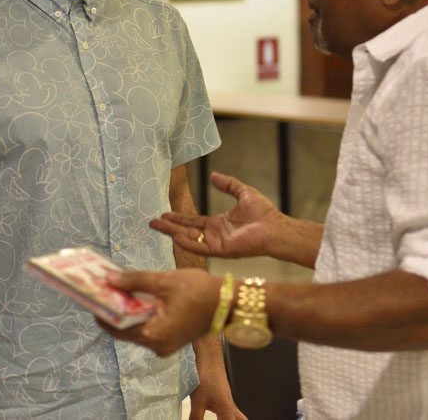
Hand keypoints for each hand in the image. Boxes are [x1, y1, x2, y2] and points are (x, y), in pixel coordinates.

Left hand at [100, 269, 220, 356]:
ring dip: (126, 309)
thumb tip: (109, 279)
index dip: (101, 312)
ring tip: (114, 288)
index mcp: (153, 335)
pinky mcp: (170, 338)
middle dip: (113, 308)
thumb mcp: (164, 281)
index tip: (89, 296)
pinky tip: (134, 295)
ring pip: (137, 327)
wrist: (230, 301)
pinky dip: (140, 312)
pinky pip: (148, 326)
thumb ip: (134, 280)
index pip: (117, 328)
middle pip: (125, 328)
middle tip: (100, 289)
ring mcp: (164, 344)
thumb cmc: (200, 291)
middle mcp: (156, 346)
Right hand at [151, 171, 280, 258]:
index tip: (164, 214)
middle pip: (186, 231)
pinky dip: (187, 243)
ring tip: (158, 227)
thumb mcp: (242, 193)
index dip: (178, 218)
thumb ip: (228, 185)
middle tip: (152, 222)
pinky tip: (175, 237)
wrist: (274, 227)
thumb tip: (213, 176)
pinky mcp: (220, 251)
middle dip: (169, 227)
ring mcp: (216, 244)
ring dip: (173, 233)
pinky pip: (200, 248)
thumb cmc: (263, 213)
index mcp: (218, 224)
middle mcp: (214, 235)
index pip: (193, 221)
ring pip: (189, 239)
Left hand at [189, 335, 247, 419]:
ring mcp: (228, 402)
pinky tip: (221, 417)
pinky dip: (229, 418)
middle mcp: (230, 408)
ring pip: (238, 417)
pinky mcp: (222, 397)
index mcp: (227, 412)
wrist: (209, 358)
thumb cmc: (205, 376)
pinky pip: (231, 412)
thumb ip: (196, 418)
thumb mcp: (198, 400)